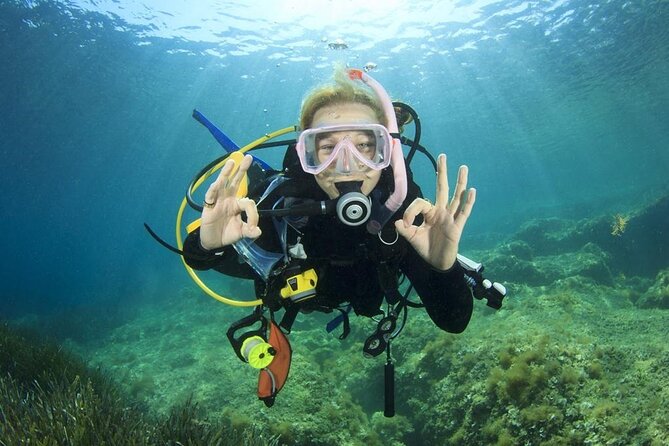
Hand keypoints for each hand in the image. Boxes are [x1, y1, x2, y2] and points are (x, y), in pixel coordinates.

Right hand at [199, 154, 261, 249]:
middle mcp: (229, 199)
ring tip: (232, 162)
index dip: (253, 214)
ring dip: (226, 173)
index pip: (248, 202)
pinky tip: (216, 184)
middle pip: (236, 182)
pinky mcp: (208, 206)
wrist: (213, 242)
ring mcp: (219, 201)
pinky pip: (210, 196)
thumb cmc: (227, 234)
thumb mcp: (242, 233)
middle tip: (248, 157)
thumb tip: (258, 231)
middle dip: (242, 170)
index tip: (253, 227)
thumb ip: (250, 231)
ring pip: (222, 184)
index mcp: (238, 204)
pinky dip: (213, 191)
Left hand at [394, 154, 475, 269]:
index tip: (407, 224)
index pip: (420, 203)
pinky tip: (471, 190)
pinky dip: (468, 202)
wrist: (437, 263)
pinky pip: (463, 213)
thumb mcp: (412, 238)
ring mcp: (450, 218)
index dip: (411, 212)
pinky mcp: (457, 227)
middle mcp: (441, 211)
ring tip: (463, 167)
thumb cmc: (426, 248)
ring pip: (456, 197)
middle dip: (442, 172)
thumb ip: (405, 230)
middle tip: (442, 156)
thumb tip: (398, 222)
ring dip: (460, 182)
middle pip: (442, 188)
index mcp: (430, 213)